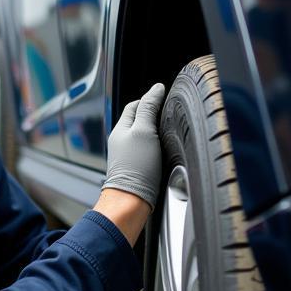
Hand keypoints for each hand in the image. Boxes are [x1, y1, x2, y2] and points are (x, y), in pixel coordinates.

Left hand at [101, 83, 165, 209]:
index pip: (135, 105)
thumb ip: (150, 108)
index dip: (150, 100)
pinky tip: (165, 154)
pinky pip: (147, 153)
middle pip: (139, 120)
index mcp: (121, 129)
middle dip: (153, 116)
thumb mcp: (145, 130)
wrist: (132, 202)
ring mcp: (128, 157)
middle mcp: (122, 142)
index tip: (165, 100)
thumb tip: (156, 88)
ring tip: (169, 135)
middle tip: (170, 117)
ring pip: (144, 137)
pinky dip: (157, 149)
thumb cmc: (137, 168)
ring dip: (156, 134)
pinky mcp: (137, 170)